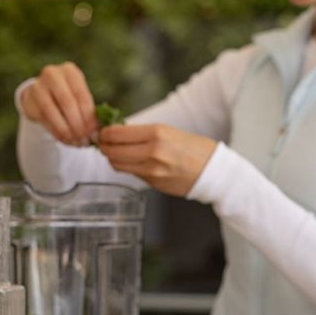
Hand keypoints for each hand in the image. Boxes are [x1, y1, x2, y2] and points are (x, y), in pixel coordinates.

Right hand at [20, 62, 98, 144]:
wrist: (43, 94)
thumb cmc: (69, 96)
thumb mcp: (80, 98)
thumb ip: (88, 113)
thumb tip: (95, 135)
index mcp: (70, 71)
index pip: (82, 95)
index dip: (89, 117)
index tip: (94, 133)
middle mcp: (52, 74)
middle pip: (67, 103)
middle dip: (78, 125)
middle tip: (85, 140)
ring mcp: (38, 86)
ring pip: (53, 112)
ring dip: (66, 131)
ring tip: (76, 142)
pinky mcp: (29, 101)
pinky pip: (44, 119)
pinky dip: (56, 132)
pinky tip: (65, 139)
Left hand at [98, 124, 216, 196]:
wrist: (212, 171)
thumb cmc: (194, 148)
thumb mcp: (169, 131)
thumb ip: (142, 133)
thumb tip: (116, 133)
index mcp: (156, 133)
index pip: (116, 133)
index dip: (104, 133)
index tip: (103, 132)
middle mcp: (152, 152)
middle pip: (111, 151)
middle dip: (104, 146)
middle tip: (103, 142)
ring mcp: (151, 170)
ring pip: (117, 164)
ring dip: (112, 158)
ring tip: (116, 152)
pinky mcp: (152, 183)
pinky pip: (131, 173)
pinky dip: (126, 167)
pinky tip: (132, 161)